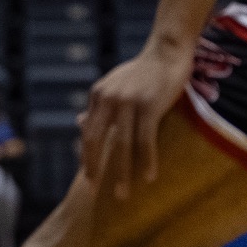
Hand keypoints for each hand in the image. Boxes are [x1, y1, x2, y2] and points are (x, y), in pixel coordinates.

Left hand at [80, 46, 195, 197]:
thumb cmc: (143, 71)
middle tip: (94, 194)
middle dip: (95, 170)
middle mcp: (109, 98)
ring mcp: (128, 101)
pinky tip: (149, 177)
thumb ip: (98, 106)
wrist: (167, 51)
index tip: (88, 180)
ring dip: (122, 173)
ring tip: (122, 195)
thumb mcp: (115, 86)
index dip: (86, 158)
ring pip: (121, 145)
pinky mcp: (149, 105)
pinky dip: (147, 160)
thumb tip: (79, 123)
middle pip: (96, 141)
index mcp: (98, 95)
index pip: (87, 133)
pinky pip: (145, 139)